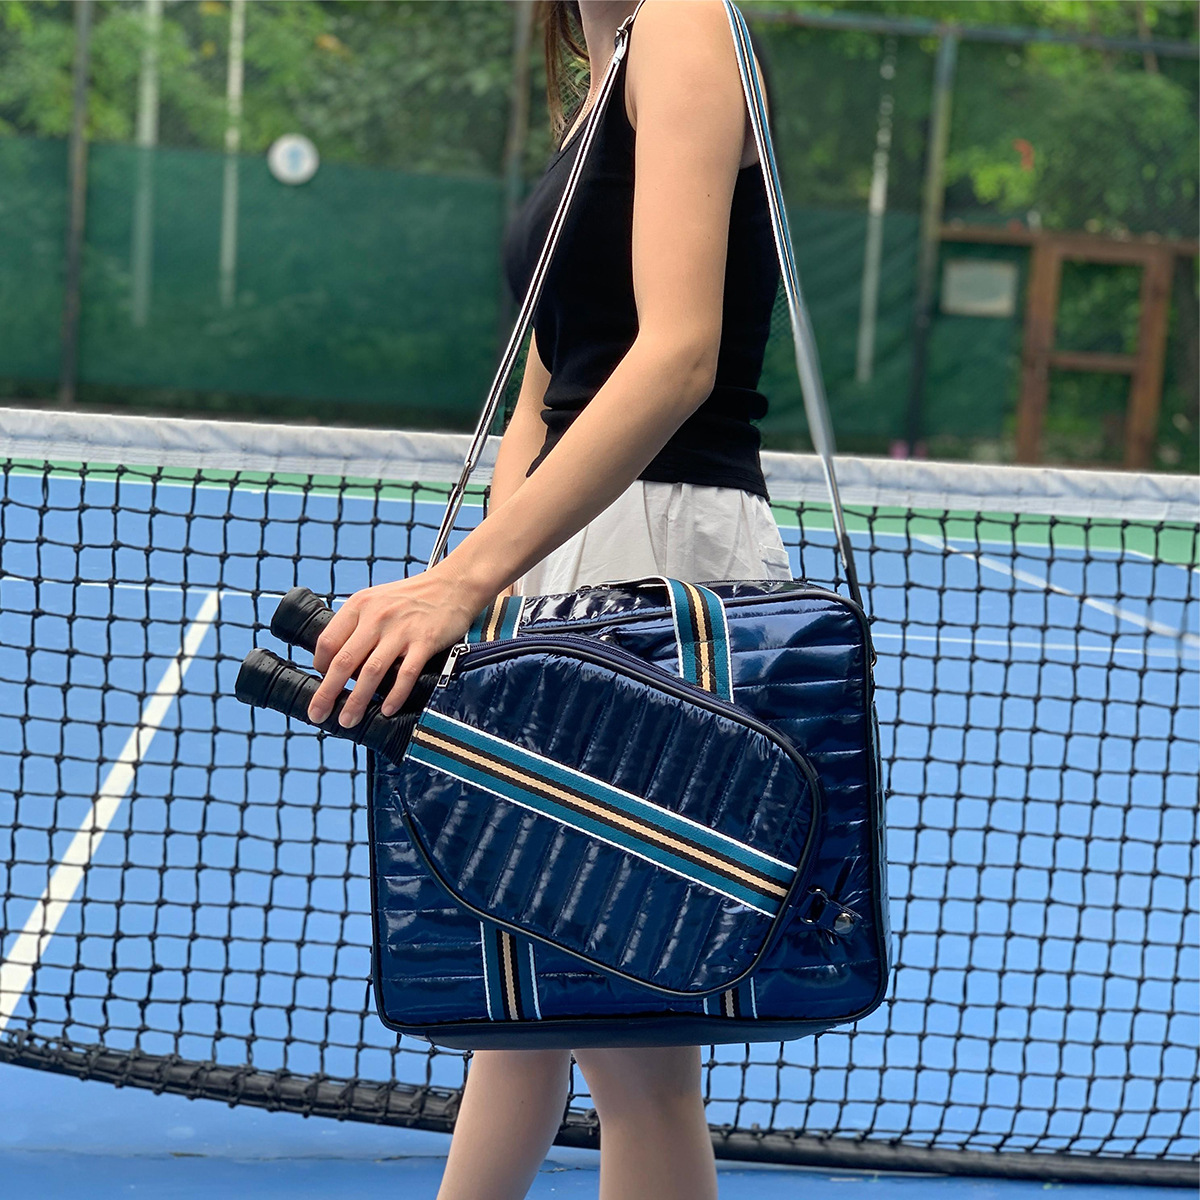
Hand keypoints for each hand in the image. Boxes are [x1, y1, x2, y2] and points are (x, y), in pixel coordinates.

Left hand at [306, 563, 482, 726]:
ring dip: (357, 700)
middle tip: (317, 713)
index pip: (328, 641)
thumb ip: (358, 625)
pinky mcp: (425, 641)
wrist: (453, 585)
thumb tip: (340, 660)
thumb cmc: (413, 596)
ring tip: (348, 719)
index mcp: (359, 606)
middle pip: (344, 661)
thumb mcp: (377, 600)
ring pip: (371, 672)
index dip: (321, 666)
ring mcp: (401, 630)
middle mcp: (376, 617)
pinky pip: (406, 674)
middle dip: (327, 692)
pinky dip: (395, 694)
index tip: (323, 680)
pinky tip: (387, 709)